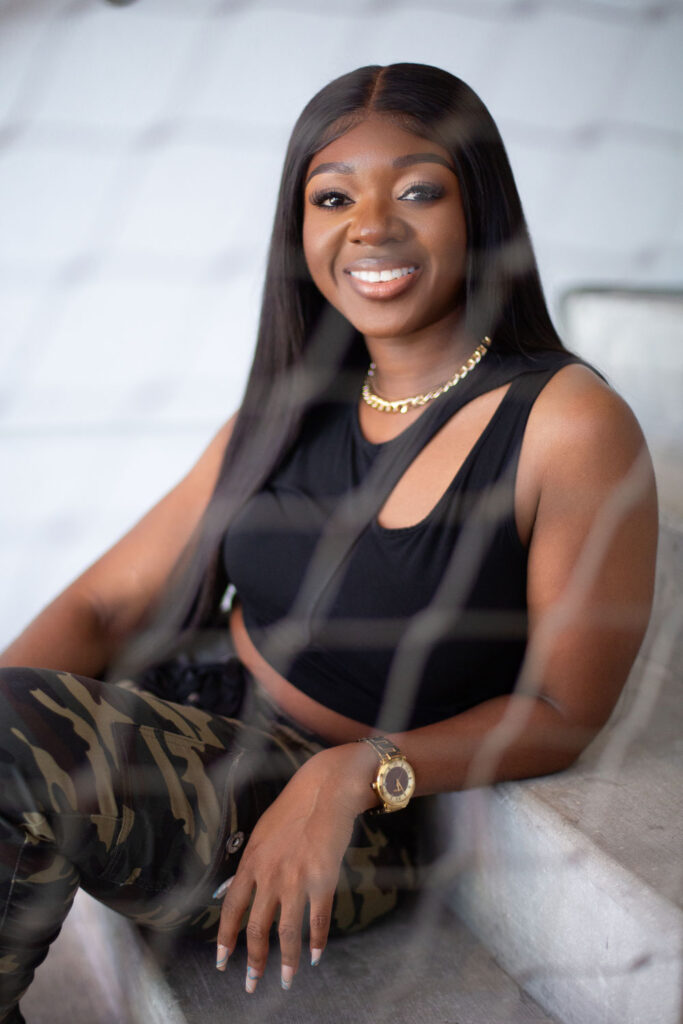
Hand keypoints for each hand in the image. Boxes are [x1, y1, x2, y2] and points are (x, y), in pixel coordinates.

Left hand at [215, 741, 377, 991]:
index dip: (226, 938)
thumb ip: (250, 864)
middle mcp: (270, 875)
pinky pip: (317, 921)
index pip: (231, 909)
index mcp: (251, 862)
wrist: (325, 791)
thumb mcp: (261, 833)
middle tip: (253, 984)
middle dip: (254, 961)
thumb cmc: (294, 808)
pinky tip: (315, 955)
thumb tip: (231, 890)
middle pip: (256, 928)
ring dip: (285, 961)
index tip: (223, 961)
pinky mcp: (323, 881)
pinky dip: (316, 942)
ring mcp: (296, 879)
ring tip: (285, 980)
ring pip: (287, 932)